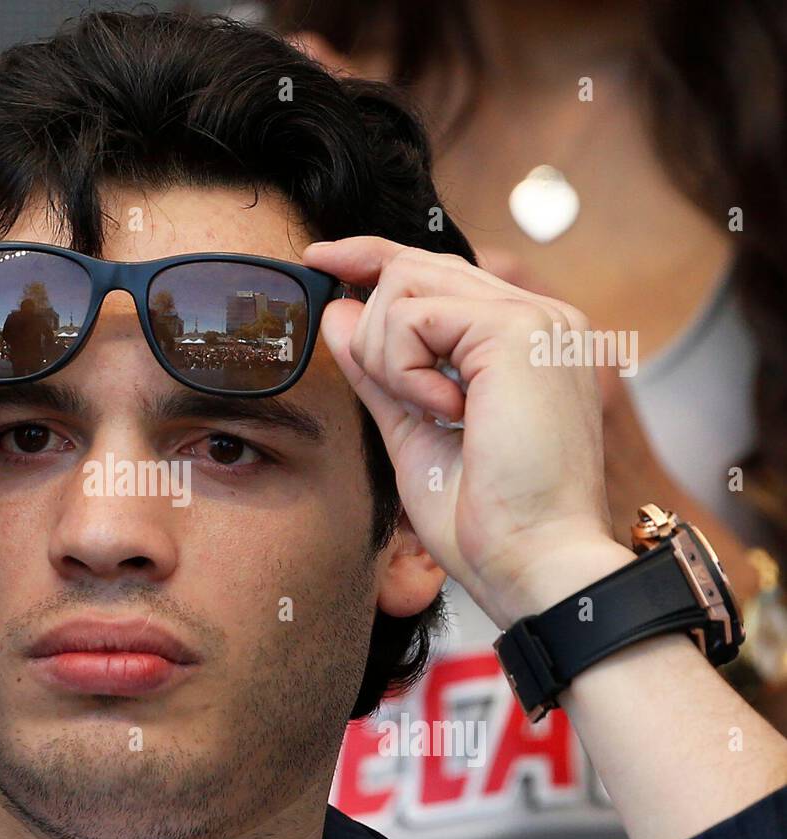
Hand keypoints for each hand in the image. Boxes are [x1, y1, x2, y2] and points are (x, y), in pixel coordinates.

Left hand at [304, 236, 627, 627]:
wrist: (531, 561)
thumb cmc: (485, 516)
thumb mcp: (413, 430)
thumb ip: (379, 370)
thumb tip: (336, 310)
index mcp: (523, 340)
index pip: (436, 272)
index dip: (372, 257)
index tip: (321, 257)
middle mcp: (538, 317)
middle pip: (413, 265)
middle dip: (372, 329)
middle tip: (396, 397)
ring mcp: (534, 317)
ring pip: (403, 286)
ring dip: (387, 359)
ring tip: (432, 415)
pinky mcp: (518, 330)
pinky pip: (412, 316)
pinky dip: (404, 370)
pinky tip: (445, 413)